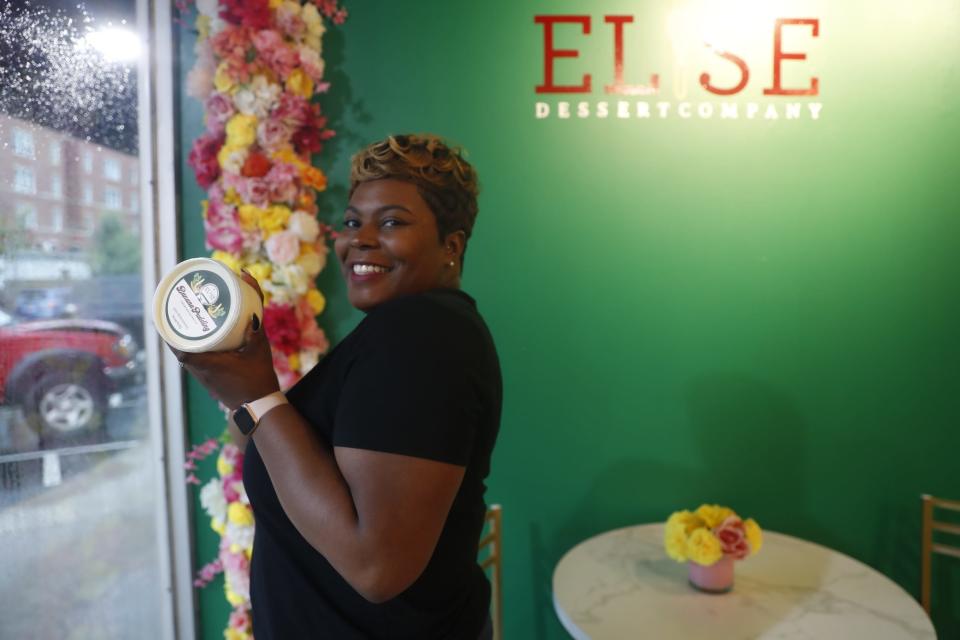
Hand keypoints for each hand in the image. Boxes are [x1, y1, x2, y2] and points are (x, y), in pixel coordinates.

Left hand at [171, 271, 279, 409]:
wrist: (259, 406)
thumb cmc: (258, 380)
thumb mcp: (260, 352)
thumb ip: (255, 332)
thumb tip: (253, 313)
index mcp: (209, 364)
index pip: (180, 351)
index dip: (171, 335)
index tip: (168, 319)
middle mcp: (201, 372)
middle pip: (179, 353)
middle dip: (175, 335)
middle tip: (177, 316)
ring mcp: (204, 379)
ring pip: (186, 359)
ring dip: (184, 344)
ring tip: (186, 325)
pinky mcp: (210, 382)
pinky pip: (195, 364)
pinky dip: (194, 352)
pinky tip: (203, 343)